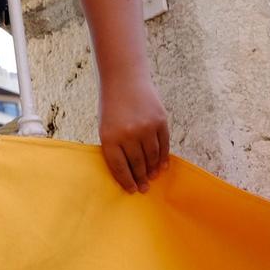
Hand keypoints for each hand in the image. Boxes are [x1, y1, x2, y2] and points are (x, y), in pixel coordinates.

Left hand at [100, 71, 170, 192]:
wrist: (124, 79)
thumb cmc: (112, 106)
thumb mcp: (105, 127)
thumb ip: (115, 148)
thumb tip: (129, 172)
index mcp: (109, 138)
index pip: (119, 167)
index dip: (126, 181)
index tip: (132, 190)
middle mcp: (128, 135)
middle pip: (137, 164)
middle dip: (141, 178)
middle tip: (144, 188)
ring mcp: (145, 128)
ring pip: (152, 157)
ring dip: (153, 169)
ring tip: (152, 177)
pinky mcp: (160, 121)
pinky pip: (163, 145)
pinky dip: (163, 157)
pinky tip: (162, 166)